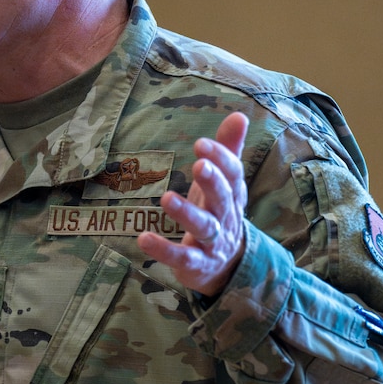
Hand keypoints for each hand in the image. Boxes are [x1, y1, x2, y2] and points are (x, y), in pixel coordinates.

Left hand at [137, 111, 248, 296]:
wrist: (227, 268)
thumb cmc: (219, 214)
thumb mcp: (224, 184)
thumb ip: (228, 151)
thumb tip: (239, 115)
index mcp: (232, 195)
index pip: (233, 175)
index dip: (220, 158)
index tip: (201, 143)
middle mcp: (226, 218)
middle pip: (223, 199)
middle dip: (213, 182)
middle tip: (200, 165)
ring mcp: (212, 243)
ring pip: (203, 228)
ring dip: (186, 213)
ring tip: (166, 198)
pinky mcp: (195, 264)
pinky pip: (181, 257)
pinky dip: (163, 249)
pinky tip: (143, 238)